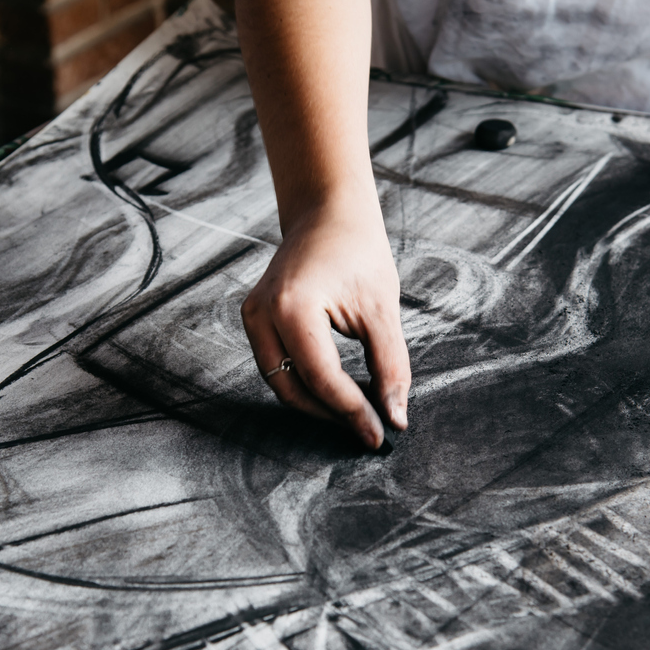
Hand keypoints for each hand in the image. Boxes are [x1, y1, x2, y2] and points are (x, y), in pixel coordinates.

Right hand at [241, 190, 409, 448]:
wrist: (329, 214)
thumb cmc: (358, 252)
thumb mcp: (382, 311)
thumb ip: (390, 367)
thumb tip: (396, 418)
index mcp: (293, 307)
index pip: (322, 378)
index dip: (352, 412)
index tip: (380, 435)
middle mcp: (262, 314)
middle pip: (294, 389)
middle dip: (333, 414)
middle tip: (372, 427)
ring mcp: (252, 316)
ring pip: (281, 383)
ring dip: (320, 404)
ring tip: (360, 409)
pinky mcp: (255, 319)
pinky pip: (277, 366)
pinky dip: (307, 384)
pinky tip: (341, 388)